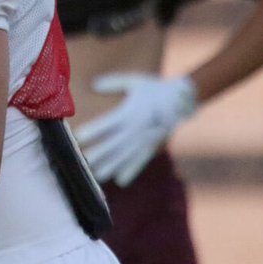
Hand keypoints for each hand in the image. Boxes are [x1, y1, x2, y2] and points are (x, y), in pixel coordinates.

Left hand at [74, 72, 198, 186]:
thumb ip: (114, 83)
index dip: (94, 130)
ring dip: (111, 166)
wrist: (184, 99)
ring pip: (125, 157)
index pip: (107, 123)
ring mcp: (145, 140)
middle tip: (82, 162)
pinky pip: (141, 161)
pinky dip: (131, 171)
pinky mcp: (153, 146)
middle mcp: (136, 129)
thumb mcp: (135, 82)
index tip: (79, 136)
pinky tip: (120, 181)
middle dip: (98, 154)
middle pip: (114, 144)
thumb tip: (94, 84)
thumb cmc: (156, 88)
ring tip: (96, 175)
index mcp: (130, 112)